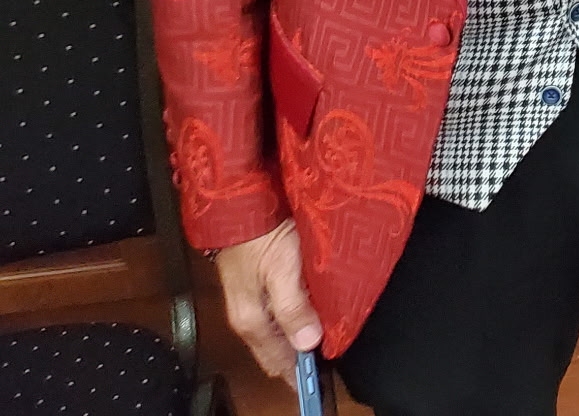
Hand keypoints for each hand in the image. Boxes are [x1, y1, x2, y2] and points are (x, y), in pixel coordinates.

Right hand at [215, 218, 321, 379]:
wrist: (239, 204)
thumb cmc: (261, 234)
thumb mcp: (282, 270)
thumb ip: (293, 308)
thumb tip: (309, 343)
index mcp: (252, 320)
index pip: (277, 362)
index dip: (299, 375)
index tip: (321, 383)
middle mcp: (249, 317)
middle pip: (278, 350)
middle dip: (301, 359)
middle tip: (331, 360)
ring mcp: (252, 302)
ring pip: (278, 333)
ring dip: (299, 338)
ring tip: (328, 338)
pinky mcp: (257, 287)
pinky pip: (278, 315)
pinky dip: (295, 320)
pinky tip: (313, 313)